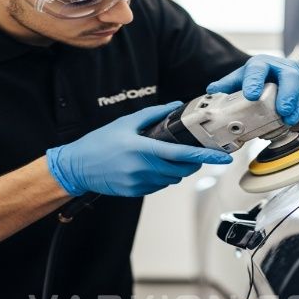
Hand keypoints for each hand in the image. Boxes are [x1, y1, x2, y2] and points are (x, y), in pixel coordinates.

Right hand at [46, 102, 232, 196]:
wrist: (76, 167)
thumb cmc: (99, 143)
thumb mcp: (125, 123)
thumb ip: (153, 115)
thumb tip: (174, 106)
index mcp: (143, 150)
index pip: (182, 155)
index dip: (205, 156)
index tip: (221, 157)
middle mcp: (143, 169)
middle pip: (181, 170)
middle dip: (191, 162)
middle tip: (192, 152)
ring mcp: (139, 183)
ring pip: (171, 179)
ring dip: (175, 169)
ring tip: (163, 156)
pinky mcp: (135, 192)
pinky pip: (158, 185)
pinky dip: (161, 176)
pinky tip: (149, 166)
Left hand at [206, 55, 298, 125]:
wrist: (274, 75)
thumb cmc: (256, 79)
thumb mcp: (239, 80)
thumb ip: (227, 85)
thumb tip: (212, 89)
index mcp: (262, 64)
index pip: (257, 69)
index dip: (254, 81)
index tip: (251, 94)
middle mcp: (284, 66)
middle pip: (291, 76)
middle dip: (289, 95)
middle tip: (282, 112)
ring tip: (289, 120)